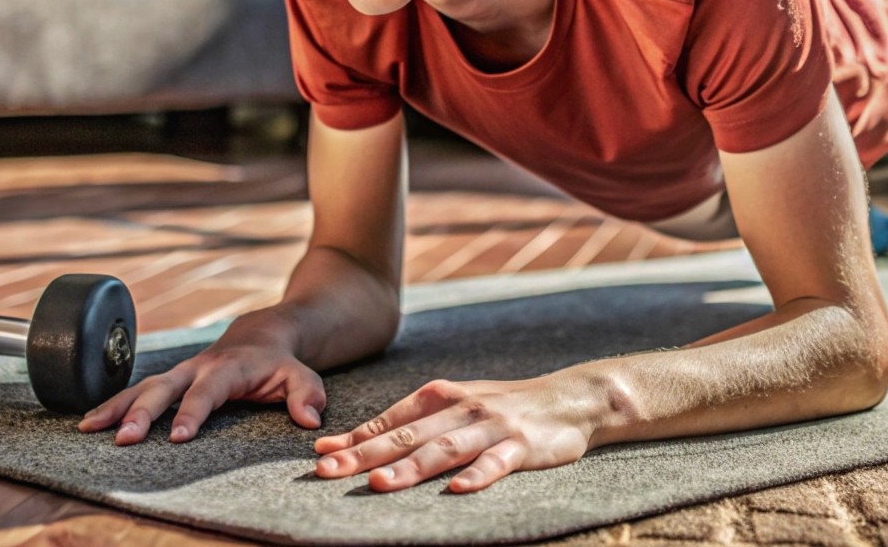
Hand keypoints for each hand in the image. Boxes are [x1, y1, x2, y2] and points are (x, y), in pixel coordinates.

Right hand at [78, 336, 324, 445]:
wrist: (261, 335)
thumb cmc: (280, 364)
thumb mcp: (303, 375)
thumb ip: (308, 395)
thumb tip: (310, 419)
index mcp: (228, 368)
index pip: (208, 391)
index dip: (193, 412)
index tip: (177, 436)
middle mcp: (197, 368)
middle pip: (165, 387)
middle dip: (143, 413)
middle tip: (124, 439)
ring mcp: (180, 372)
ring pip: (144, 386)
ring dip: (117, 407)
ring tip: (90, 428)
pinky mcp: (169, 379)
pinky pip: (138, 391)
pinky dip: (113, 405)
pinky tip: (89, 422)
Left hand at [313, 374, 602, 492]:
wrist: (568, 398)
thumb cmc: (500, 407)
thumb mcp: (453, 406)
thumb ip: (408, 424)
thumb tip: (350, 442)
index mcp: (440, 397)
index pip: (390, 421)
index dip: (355, 438)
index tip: (320, 456)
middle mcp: (462, 408)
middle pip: (407, 436)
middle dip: (365, 454)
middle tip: (329, 471)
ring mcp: (492, 427)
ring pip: (445, 449)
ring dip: (411, 466)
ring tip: (381, 483)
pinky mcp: (522, 446)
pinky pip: (497, 464)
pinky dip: (477, 475)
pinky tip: (457, 489)